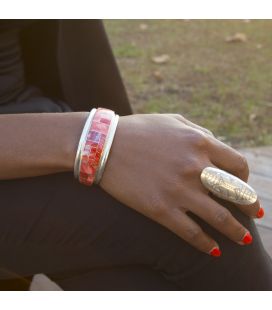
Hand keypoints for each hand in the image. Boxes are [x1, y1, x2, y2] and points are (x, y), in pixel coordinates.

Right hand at [100, 113, 260, 254]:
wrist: (103, 145)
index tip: (243, 186)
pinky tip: (213, 250)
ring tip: (244, 240)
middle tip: (254, 215)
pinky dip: (206, 244)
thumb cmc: (139, 130)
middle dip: (249, 207)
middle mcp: (194, 167)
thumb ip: (199, 132)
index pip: (238, 165)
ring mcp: (179, 190)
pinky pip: (191, 233)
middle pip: (236, 193)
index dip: (245, 178)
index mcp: (200, 143)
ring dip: (237, 232)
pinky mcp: (160, 209)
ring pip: (219, 218)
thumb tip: (217, 146)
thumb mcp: (173, 121)